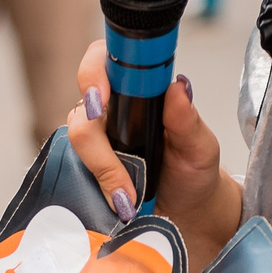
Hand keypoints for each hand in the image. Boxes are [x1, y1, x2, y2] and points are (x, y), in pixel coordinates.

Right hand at [66, 40, 242, 261]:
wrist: (188, 210)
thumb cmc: (193, 170)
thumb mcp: (199, 147)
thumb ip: (188, 120)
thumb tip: (178, 87)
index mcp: (138, 91)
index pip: (103, 61)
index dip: (93, 74)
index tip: (100, 101)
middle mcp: (111, 111)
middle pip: (82, 110)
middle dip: (98, 148)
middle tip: (125, 181)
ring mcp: (96, 140)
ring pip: (75, 143)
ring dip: (100, 173)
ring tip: (128, 200)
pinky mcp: (86, 169)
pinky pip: (72, 172)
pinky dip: (92, 189)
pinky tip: (115, 204)